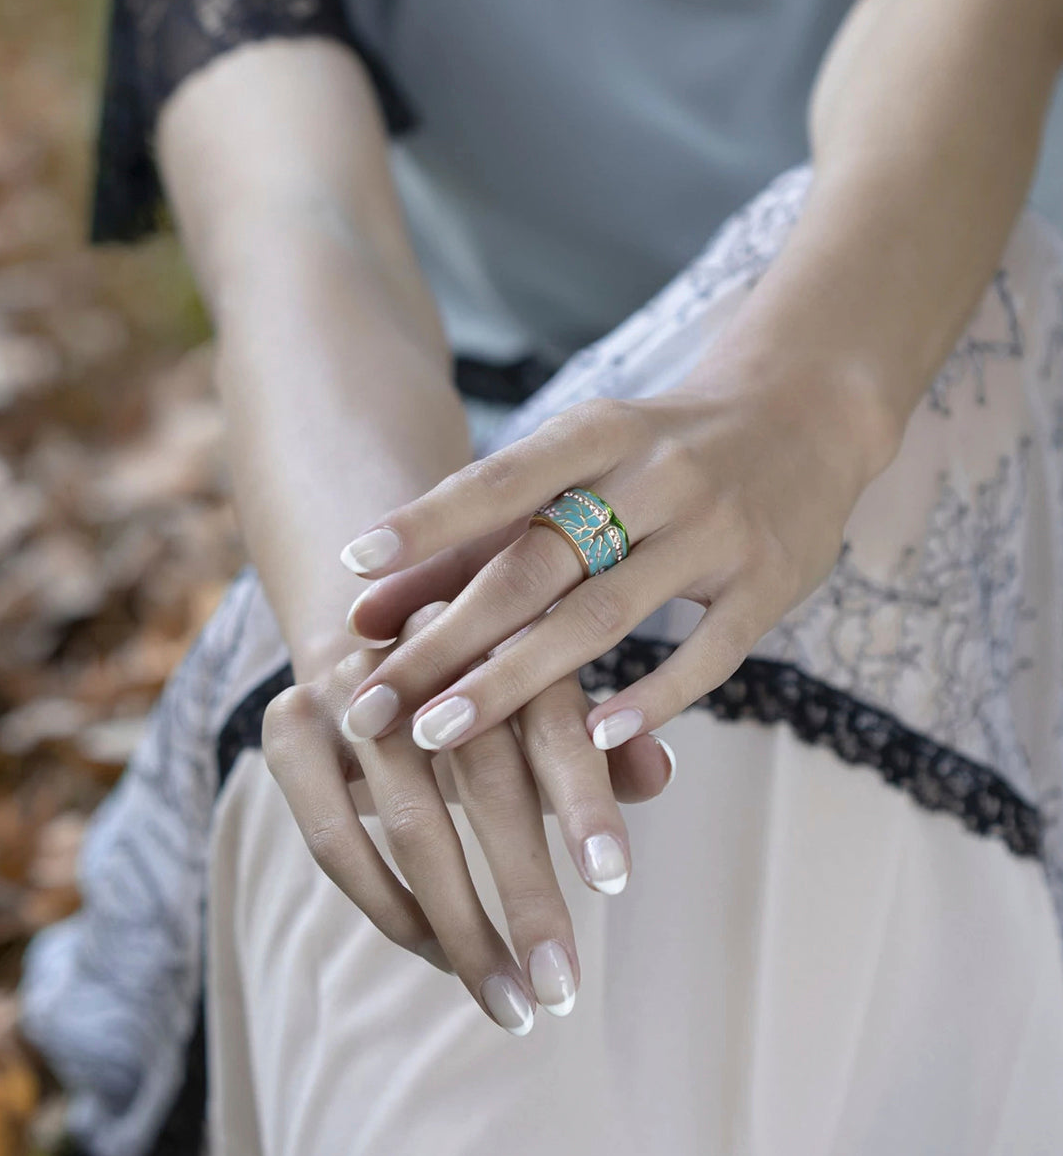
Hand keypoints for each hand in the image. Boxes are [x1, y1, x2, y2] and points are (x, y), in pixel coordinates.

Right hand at [264, 604, 674, 1034]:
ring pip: (408, 818)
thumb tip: (663, 774)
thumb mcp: (545, 712)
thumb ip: (604, 748)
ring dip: (459, 921)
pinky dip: (386, 905)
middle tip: (561, 988)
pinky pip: (333, 837)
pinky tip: (434, 951)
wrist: (369, 642)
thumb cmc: (483, 700)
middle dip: (525, 890)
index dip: (585, 800)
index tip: (614, 884)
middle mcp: (426, 651)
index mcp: (506, 640)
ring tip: (507, 999)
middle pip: (485, 777)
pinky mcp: (288, 726)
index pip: (556, 724)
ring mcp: (352, 690)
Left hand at [336, 354, 897, 754]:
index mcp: (600, 431)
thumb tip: (365, 603)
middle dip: (445, 638)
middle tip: (370, 703)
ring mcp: (718, 530)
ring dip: (514, 680)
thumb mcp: (579, 460)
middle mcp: (656, 474)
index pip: (500, 478)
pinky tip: (590, 741)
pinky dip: (651, 698)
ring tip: (437, 734)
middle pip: (536, 563)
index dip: (426, 524)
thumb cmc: (660, 448)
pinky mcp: (769, 583)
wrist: (805, 414)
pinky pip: (708, 654)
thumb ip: (479, 531)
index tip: (351, 570)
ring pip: (604, 614)